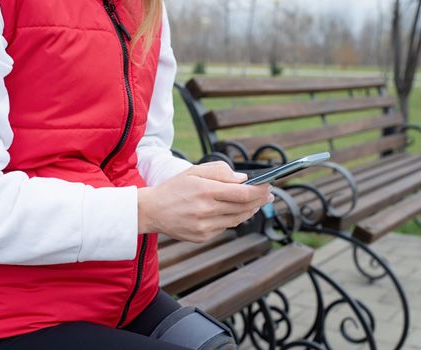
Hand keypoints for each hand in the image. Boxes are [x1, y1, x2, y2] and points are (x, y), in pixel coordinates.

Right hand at [138, 161, 273, 242]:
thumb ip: (220, 172)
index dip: (259, 191)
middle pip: (243, 208)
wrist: (151, 211)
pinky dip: (233, 218)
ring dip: (250, 211)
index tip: (269, 186)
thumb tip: (243, 179)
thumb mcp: (194, 171)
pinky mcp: (202, 237)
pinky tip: (235, 211)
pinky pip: (225, 227)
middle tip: (269, 195)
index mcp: (206, 191)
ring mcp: (205, 227)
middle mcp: (207, 211)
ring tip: (257, 203)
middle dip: (259, 200)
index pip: (242, 193)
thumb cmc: (174, 188)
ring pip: (237, 219)